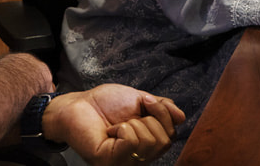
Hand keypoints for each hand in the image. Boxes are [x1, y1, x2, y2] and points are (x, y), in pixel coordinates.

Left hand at [42, 84, 185, 164]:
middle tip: (130, 114)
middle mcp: (139, 157)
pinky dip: (124, 128)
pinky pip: (131, 142)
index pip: (172, 135)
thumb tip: (181, 117)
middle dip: (151, 117)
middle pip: (165, 141)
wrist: (77, 104)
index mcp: (147, 143)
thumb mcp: (140, 100)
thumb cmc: (105, 103)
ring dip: (134, 123)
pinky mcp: (110, 162)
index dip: (164, 113)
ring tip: (118, 124)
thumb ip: (161, 108)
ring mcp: (125, 162)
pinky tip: (111, 130)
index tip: (145, 101)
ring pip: (149, 142)